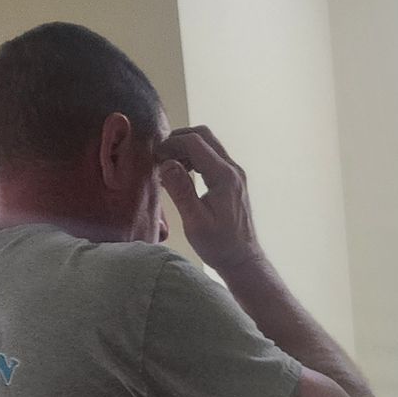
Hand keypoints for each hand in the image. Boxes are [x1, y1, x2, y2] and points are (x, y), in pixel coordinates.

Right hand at [158, 125, 262, 274]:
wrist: (242, 260)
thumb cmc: (219, 246)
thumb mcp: (195, 222)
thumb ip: (181, 190)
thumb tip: (166, 163)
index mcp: (224, 176)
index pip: (195, 143)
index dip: (171, 144)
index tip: (155, 156)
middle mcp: (233, 169)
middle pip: (204, 136)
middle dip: (179, 139)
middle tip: (160, 155)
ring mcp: (235, 174)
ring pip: (209, 144)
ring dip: (186, 148)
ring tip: (168, 165)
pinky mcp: (232, 180)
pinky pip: (212, 157)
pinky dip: (194, 158)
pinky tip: (182, 173)